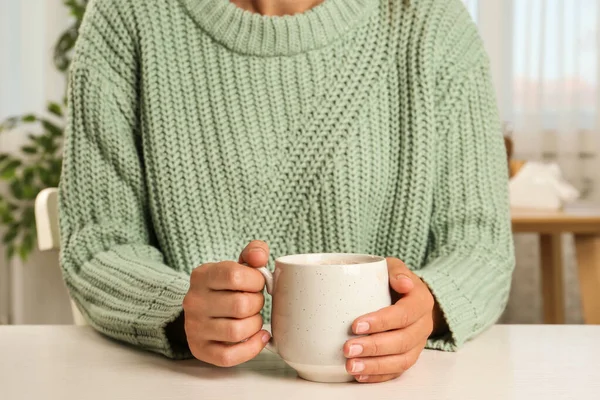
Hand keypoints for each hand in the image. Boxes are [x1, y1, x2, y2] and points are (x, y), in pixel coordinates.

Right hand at [183, 241, 270, 366]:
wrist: (201, 309)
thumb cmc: (226, 287)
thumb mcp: (237, 265)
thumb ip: (253, 252)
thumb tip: (259, 256)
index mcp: (202, 275)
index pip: (235, 275)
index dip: (256, 280)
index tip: (257, 283)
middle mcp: (194, 301)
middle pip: (240, 305)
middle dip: (257, 303)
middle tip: (255, 302)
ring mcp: (195, 327)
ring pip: (237, 331)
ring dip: (255, 324)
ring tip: (254, 318)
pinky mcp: (200, 349)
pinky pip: (229, 356)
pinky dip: (252, 348)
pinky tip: (260, 336)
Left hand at [343, 257, 443, 382]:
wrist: (408, 295)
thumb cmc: (394, 280)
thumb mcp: (394, 267)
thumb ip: (396, 270)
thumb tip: (402, 282)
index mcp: (421, 301)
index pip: (404, 314)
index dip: (381, 322)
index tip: (355, 325)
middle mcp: (423, 325)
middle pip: (402, 341)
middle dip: (374, 347)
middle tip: (348, 348)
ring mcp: (417, 344)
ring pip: (401, 361)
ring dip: (375, 366)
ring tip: (351, 366)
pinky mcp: (408, 357)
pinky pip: (397, 372)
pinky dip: (378, 376)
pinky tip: (359, 375)